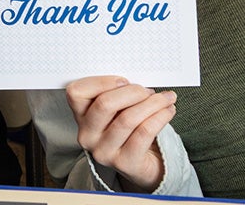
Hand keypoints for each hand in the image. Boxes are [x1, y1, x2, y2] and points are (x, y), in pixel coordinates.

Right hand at [65, 75, 176, 191]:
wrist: (143, 164)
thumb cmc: (129, 129)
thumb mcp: (116, 111)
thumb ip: (118, 95)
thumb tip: (138, 81)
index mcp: (81, 116)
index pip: (76, 92)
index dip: (100, 82)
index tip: (124, 80)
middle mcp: (87, 135)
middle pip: (104, 104)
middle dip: (132, 92)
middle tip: (148, 91)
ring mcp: (103, 152)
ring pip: (127, 119)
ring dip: (152, 104)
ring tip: (165, 98)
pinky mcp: (124, 163)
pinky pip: (144, 133)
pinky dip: (160, 117)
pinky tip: (168, 111)